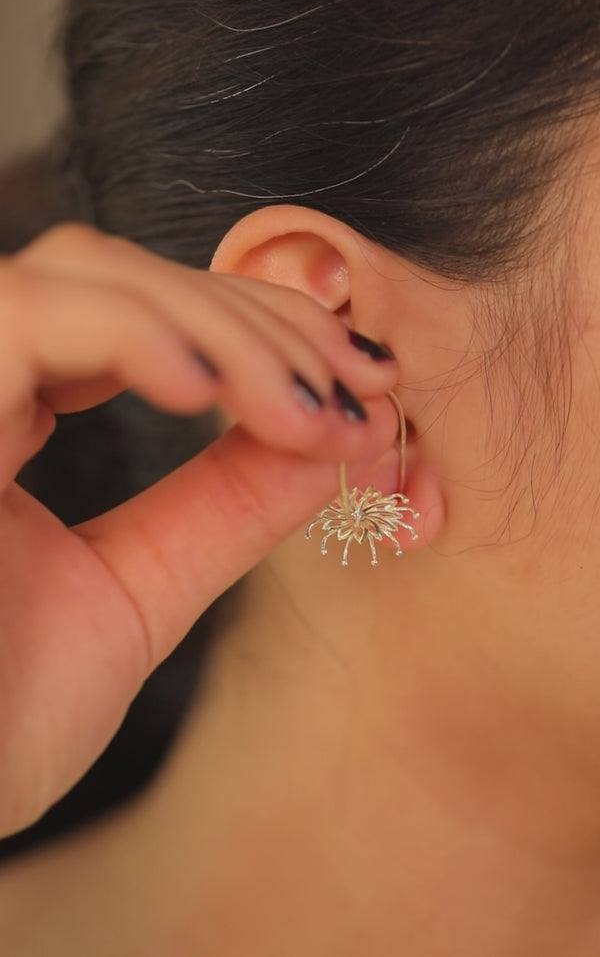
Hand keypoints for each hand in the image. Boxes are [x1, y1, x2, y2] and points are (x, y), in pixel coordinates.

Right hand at [0, 223, 398, 835]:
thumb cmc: (0, 721)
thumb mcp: (135, 594)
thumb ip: (222, 509)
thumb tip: (329, 437)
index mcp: (6, 415)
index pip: (134, 316)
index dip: (252, 329)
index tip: (355, 387)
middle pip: (120, 273)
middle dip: (257, 321)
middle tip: (353, 391)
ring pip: (85, 273)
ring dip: (221, 327)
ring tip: (304, 411)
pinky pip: (27, 318)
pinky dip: (136, 333)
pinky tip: (210, 393)